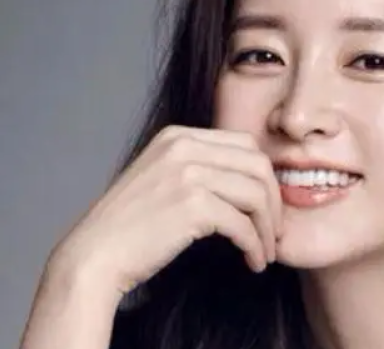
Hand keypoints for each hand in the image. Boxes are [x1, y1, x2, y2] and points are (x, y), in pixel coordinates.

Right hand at [45, 125, 281, 299]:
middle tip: (274, 230)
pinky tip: (254, 261)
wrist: (94, 254)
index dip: (265, 176)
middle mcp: (185, 146)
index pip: (246, 143)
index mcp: (179, 136)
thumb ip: (200, 166)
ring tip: (266, 250)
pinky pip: (243, 224)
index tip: (267, 205)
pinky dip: (255, 245)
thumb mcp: (163, 176)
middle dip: (274, 201)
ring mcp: (188, 173)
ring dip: (268, 228)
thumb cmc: (130, 224)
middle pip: (258, 165)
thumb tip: (252, 178)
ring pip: (256, 195)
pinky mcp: (192, 205)